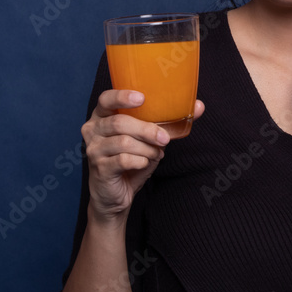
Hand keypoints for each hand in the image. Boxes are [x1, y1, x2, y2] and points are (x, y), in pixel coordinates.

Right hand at [81, 90, 204, 222]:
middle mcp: (93, 130)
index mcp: (102, 116)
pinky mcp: (99, 168)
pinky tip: (144, 163)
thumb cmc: (132, 161)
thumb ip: (169, 122)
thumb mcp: (150, 139)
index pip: (106, 99)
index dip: (122, 96)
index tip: (142, 98)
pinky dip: (140, 161)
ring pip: (123, 142)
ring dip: (146, 149)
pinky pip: (123, 160)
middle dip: (147, 130)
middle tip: (164, 138)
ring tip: (154, 154)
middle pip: (119, 122)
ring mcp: (93, 149)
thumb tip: (199, 106)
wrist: (116, 194)